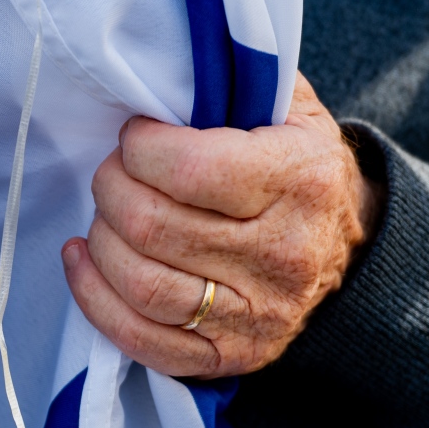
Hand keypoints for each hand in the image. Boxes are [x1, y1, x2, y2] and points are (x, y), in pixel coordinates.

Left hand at [62, 73, 381, 377]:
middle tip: (113, 173)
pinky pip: (141, 340)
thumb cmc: (294, 166)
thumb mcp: (285, 108)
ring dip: (100, 241)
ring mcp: (255, 314)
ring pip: (142, 284)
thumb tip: (152, 71)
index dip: (139, 149)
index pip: (187, 169)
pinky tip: (83, 259)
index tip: (135, 137)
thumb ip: (229, 84)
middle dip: (110, 189)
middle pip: (151, 227)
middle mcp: (281, 254)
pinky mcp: (227, 356)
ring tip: (104, 215)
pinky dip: (94, 298)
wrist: (345, 246)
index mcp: (299, 180)